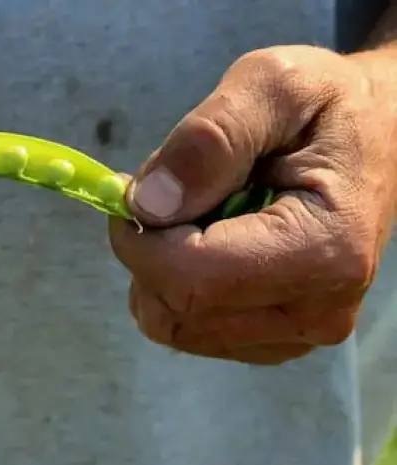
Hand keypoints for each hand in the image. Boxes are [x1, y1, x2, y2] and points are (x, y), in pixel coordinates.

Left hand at [109, 46, 396, 364]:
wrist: (379, 134)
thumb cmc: (326, 104)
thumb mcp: (271, 85)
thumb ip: (210, 137)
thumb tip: (146, 204)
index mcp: (325, 251)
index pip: (191, 280)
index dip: (139, 240)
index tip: (132, 192)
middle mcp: (316, 311)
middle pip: (176, 309)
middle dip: (148, 249)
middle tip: (172, 193)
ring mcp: (297, 334)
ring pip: (174, 325)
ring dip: (158, 267)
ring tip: (197, 212)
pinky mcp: (276, 339)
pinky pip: (190, 327)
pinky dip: (175, 284)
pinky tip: (205, 240)